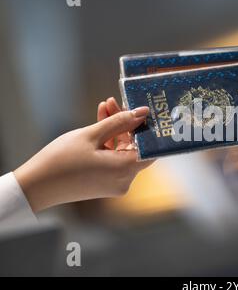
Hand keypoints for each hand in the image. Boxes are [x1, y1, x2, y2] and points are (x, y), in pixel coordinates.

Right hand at [14, 97, 152, 211]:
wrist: (35, 186)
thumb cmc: (60, 160)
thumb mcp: (91, 135)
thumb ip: (119, 122)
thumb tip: (142, 112)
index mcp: (125, 170)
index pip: (150, 148)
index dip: (147, 128)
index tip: (142, 109)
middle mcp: (125, 180)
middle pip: (135, 147)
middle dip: (126, 123)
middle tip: (116, 102)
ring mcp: (115, 183)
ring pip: (123, 151)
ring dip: (116, 130)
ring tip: (105, 107)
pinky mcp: (105, 183)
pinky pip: (114, 159)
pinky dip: (108, 143)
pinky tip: (100, 123)